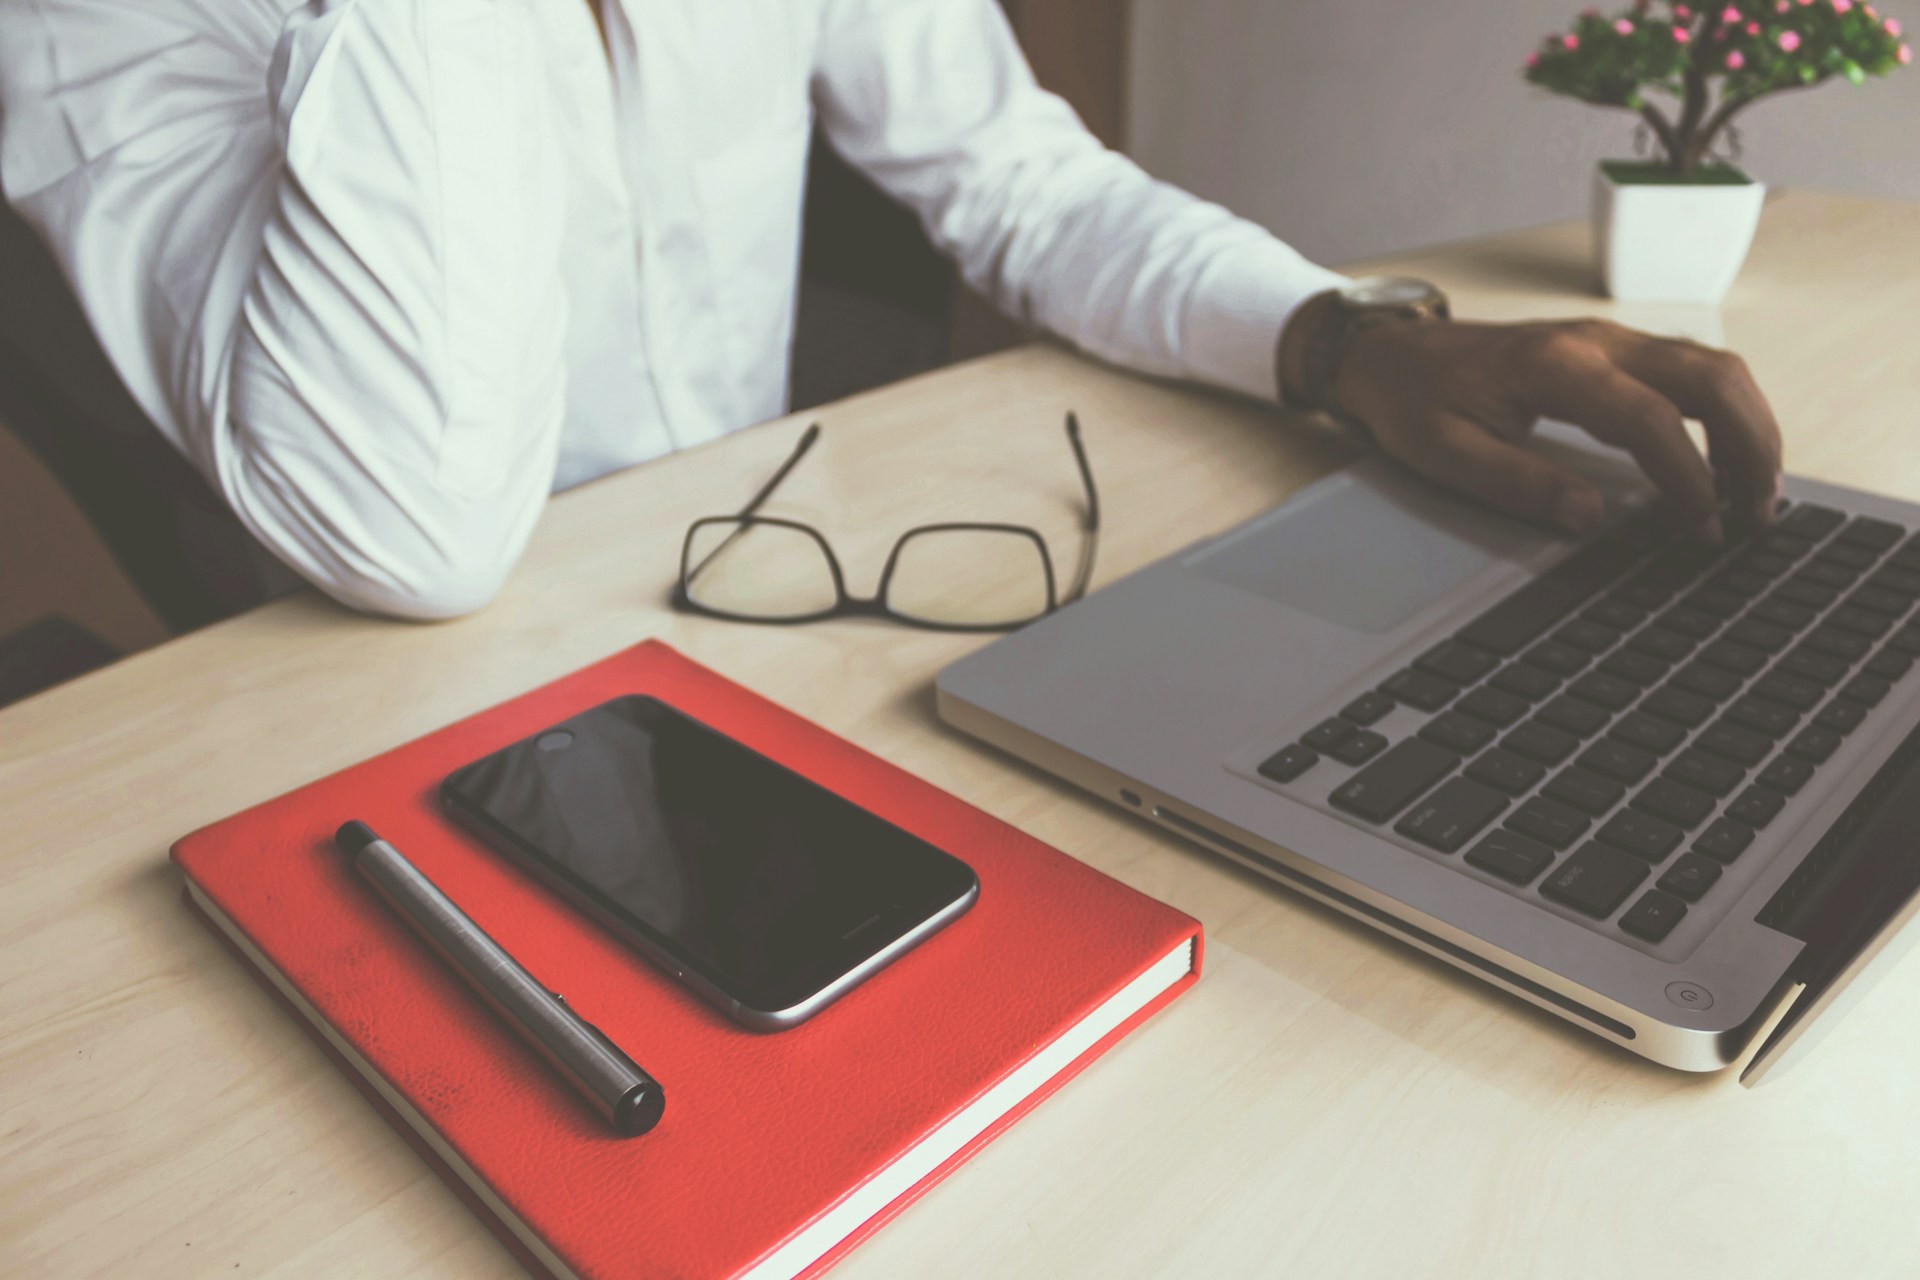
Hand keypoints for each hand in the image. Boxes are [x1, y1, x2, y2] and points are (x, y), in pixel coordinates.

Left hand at [1327, 317, 1783, 542]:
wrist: (1390, 353)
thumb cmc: (1413, 399)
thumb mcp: (1447, 454)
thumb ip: (1519, 484)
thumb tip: (1589, 518)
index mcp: (1554, 366)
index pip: (1649, 418)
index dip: (1688, 477)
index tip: (1702, 528)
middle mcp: (1594, 341)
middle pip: (1708, 376)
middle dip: (1749, 443)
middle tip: (1758, 512)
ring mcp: (1608, 339)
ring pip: (1711, 368)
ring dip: (1748, 425)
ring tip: (1757, 493)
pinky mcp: (1611, 350)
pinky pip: (1689, 372)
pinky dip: (1724, 413)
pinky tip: (1729, 458)